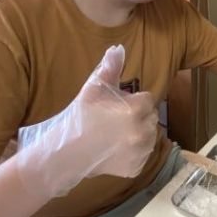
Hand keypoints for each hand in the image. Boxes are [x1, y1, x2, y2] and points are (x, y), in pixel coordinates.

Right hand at [16, 46, 157, 198]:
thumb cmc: (80, 116)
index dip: (133, 100)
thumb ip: (110, 67)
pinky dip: (133, 153)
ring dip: (138, 134)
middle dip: (138, 116)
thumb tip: (120, 48)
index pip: (147, 99)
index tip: (117, 106)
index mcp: (136, 109)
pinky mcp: (136, 168)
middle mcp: (143, 131)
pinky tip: (116, 150)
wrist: (65, 152)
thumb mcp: (94, 87)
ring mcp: (140, 152)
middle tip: (115, 121)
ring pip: (149, 136)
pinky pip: (142, 155)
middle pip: (150, 117)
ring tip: (116, 135)